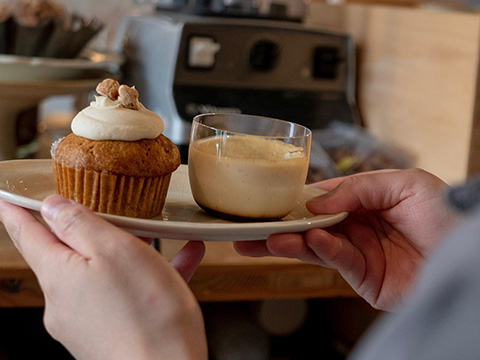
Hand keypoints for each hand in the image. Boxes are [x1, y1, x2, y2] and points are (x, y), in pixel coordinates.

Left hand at [0, 196, 206, 359]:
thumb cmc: (147, 314)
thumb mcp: (114, 250)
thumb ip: (79, 224)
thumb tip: (52, 207)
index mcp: (59, 275)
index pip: (27, 234)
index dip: (16, 212)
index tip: (7, 198)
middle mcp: (65, 300)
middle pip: (68, 253)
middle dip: (88, 231)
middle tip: (109, 213)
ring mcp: (87, 320)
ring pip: (103, 272)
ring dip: (129, 252)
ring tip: (163, 237)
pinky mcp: (110, 333)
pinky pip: (124, 294)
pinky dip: (146, 276)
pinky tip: (182, 260)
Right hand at [234, 169, 459, 309]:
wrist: (469, 254)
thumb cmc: (445, 214)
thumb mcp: (404, 183)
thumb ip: (359, 187)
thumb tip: (317, 202)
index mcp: (364, 201)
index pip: (322, 197)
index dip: (297, 197)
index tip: (272, 197)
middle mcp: (356, 227)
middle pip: (309, 224)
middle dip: (280, 225)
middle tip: (248, 226)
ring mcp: (357, 253)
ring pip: (314, 246)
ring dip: (289, 241)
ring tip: (265, 239)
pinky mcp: (362, 278)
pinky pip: (337, 261)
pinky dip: (322, 251)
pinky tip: (311, 242)